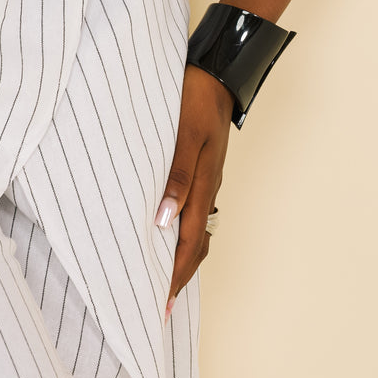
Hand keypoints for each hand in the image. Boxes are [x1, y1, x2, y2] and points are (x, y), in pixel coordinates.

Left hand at [155, 65, 233, 316]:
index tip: (161, 301)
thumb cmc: (195, 99)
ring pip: (196, 229)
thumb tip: (164, 220)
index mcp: (203, 183)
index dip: (174, 273)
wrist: (216, 75)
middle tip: (161, 302)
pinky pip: (194, 211)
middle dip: (178, 274)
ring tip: (164, 277)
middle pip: (195, 243)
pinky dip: (183, 232)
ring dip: (182, 256)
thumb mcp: (184, 134)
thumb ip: (175, 176)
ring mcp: (207, 179)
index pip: (187, 240)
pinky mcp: (202, 169)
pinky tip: (169, 232)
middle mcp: (207, 187)